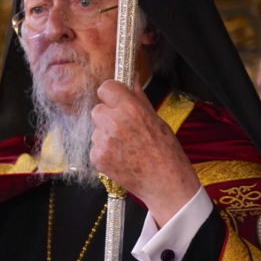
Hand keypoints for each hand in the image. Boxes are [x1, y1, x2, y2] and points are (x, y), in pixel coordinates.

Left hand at [90, 80, 201, 225]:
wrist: (165, 184)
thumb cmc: (166, 152)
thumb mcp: (156, 119)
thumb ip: (138, 98)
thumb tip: (132, 77)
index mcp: (131, 109)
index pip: (106, 87)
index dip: (111, 94)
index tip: (116, 100)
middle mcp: (114, 122)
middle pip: (98, 109)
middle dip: (108, 116)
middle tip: (125, 129)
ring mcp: (103, 141)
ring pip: (96, 129)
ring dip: (106, 135)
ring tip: (127, 147)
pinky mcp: (97, 157)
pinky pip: (95, 147)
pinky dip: (104, 152)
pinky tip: (121, 158)